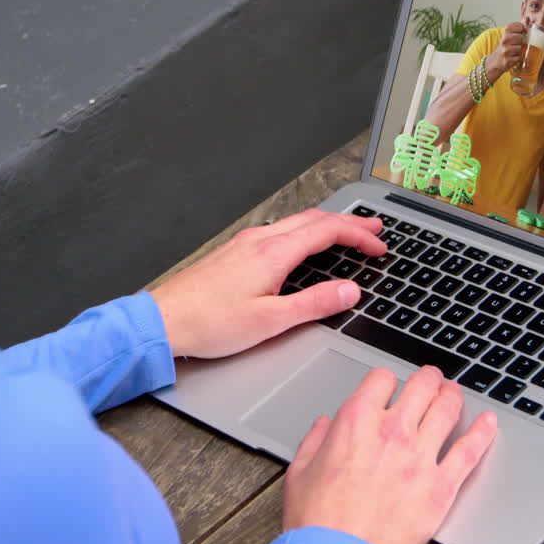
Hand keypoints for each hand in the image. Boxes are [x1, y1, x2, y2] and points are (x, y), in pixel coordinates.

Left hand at [150, 209, 385, 358]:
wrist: (163, 322)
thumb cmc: (209, 324)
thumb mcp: (270, 321)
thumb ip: (314, 304)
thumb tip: (349, 292)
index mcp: (274, 253)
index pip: (328, 232)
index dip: (359, 236)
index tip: (380, 247)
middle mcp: (260, 241)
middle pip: (315, 220)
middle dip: (349, 222)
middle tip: (374, 229)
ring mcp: (245, 244)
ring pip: (296, 222)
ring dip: (326, 225)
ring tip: (346, 233)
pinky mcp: (234, 253)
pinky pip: (279, 231)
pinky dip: (304, 232)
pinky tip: (303, 246)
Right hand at [282, 366, 497, 543]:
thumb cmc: (317, 522)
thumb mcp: (301, 472)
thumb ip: (315, 441)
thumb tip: (324, 426)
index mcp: (356, 424)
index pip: (382, 379)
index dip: (386, 380)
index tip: (389, 387)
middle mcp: (392, 433)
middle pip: (422, 386)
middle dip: (428, 378)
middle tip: (431, 379)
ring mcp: (420, 458)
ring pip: (448, 409)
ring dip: (453, 396)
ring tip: (454, 394)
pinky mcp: (440, 487)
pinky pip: (469, 451)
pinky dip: (483, 433)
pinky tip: (489, 423)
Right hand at [489, 21, 526, 77]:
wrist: (496, 60)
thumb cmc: (505, 46)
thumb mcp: (509, 35)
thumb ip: (519, 27)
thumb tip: (527, 18)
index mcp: (505, 32)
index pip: (519, 26)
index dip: (522, 29)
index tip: (521, 32)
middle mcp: (504, 40)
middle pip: (521, 37)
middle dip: (521, 41)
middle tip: (516, 44)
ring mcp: (505, 51)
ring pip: (520, 48)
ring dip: (520, 51)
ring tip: (514, 51)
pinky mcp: (507, 60)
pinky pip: (519, 57)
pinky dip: (518, 58)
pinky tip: (513, 57)